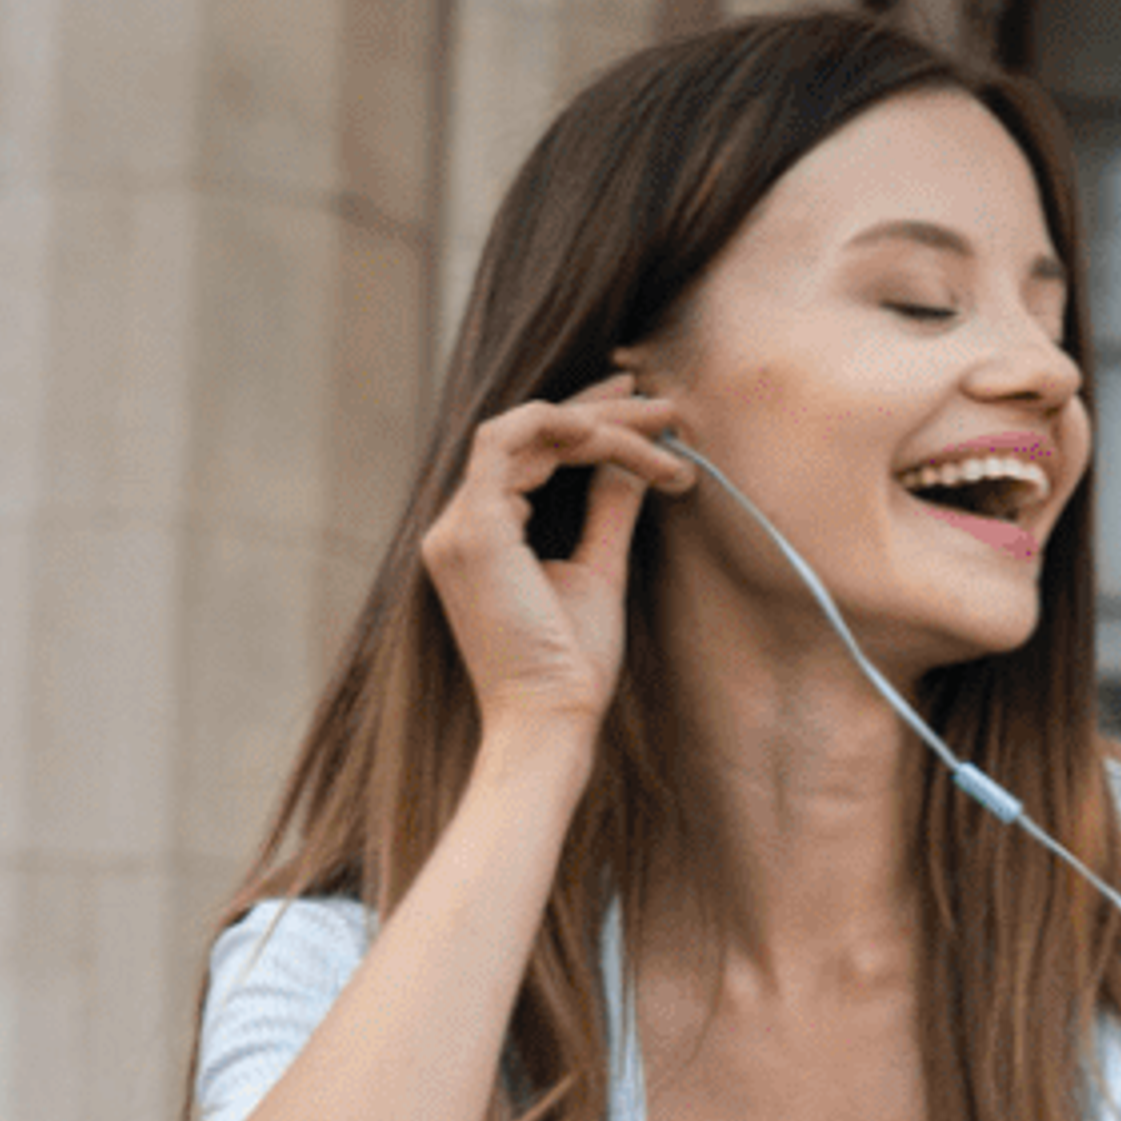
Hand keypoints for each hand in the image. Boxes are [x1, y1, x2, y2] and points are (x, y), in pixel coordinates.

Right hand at [415, 373, 698, 737]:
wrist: (549, 720)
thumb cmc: (571, 666)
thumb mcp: (597, 573)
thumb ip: (606, 513)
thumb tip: (631, 466)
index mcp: (482, 537)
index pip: (528, 456)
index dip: (584, 423)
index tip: (646, 416)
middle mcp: (458, 526)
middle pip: (526, 436)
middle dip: (599, 411)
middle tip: (662, 401)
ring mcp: (458, 526)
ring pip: (523, 433)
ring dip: (595, 422)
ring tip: (659, 423)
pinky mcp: (474, 531)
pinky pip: (506, 444)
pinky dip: (556, 426)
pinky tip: (610, 430)